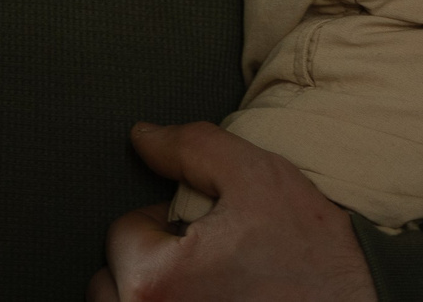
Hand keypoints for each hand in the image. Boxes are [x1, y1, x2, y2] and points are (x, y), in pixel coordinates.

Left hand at [88, 123, 372, 301]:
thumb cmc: (313, 253)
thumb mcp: (256, 178)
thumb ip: (190, 147)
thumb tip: (142, 137)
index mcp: (155, 280)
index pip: (123, 232)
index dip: (166, 221)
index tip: (207, 233)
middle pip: (110, 281)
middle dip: (150, 263)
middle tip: (205, 261)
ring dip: (152, 295)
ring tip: (205, 286)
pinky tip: (215, 300)